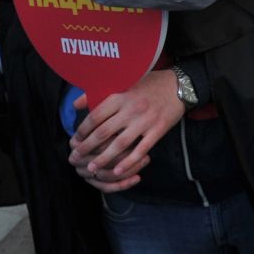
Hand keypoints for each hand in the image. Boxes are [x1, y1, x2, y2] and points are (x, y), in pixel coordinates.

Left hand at [68, 70, 184, 193]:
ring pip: (120, 144)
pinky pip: (141, 149)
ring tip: (92, 168)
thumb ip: (98, 93)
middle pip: (104, 132)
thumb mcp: (124, 82)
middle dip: (87, 147)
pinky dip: (128, 162)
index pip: (95, 116)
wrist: (179, 85)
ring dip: (104, 158)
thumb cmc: (149, 84)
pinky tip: (118, 171)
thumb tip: (75, 104)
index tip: (75, 139)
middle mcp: (131, 108)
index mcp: (120, 96)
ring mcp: (145, 120)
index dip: (82, 130)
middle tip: (76, 157)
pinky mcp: (158, 130)